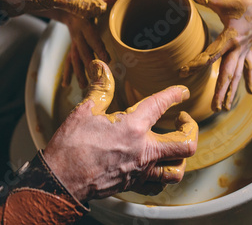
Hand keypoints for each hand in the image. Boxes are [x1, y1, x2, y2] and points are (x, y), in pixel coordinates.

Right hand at [44, 60, 197, 202]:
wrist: (60, 181)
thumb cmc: (71, 146)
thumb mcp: (85, 111)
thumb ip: (100, 87)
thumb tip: (100, 65)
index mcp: (134, 127)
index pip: (161, 104)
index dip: (175, 94)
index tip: (182, 92)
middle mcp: (144, 151)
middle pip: (186, 143)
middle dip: (191, 128)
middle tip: (183, 119)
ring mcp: (141, 171)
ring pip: (176, 170)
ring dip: (181, 156)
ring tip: (174, 144)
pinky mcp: (133, 185)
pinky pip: (158, 185)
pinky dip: (162, 175)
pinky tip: (156, 166)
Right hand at [60, 13, 109, 88]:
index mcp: (84, 21)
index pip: (92, 35)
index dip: (98, 46)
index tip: (107, 58)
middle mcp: (77, 33)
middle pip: (82, 51)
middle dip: (89, 65)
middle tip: (96, 77)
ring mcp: (74, 41)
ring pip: (75, 58)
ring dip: (79, 73)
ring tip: (83, 86)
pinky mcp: (73, 45)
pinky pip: (69, 60)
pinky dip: (67, 73)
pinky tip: (65, 85)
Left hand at [183, 0, 251, 111]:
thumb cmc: (241, 0)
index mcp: (230, 37)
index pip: (211, 54)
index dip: (196, 63)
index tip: (183, 71)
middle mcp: (239, 48)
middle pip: (228, 73)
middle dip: (220, 91)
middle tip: (213, 108)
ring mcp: (245, 51)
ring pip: (237, 75)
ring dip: (231, 92)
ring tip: (224, 108)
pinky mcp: (249, 50)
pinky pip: (249, 68)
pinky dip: (249, 80)